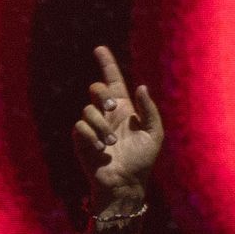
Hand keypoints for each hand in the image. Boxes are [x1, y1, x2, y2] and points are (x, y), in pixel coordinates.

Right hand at [71, 46, 162, 204]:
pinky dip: (92, 137)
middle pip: (96, 89)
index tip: (100, 48)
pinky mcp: (82, 140)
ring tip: (110, 143)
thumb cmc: (142, 161)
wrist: (126, 184)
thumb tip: (140, 87)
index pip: (113, 81)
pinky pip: (80, 127)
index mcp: (124, 109)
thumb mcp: (154, 134)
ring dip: (101, 126)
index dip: (107, 64)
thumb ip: (149, 110)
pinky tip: (101, 151)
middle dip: (102, 94)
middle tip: (112, 106)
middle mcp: (107, 114)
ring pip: (88, 110)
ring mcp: (93, 127)